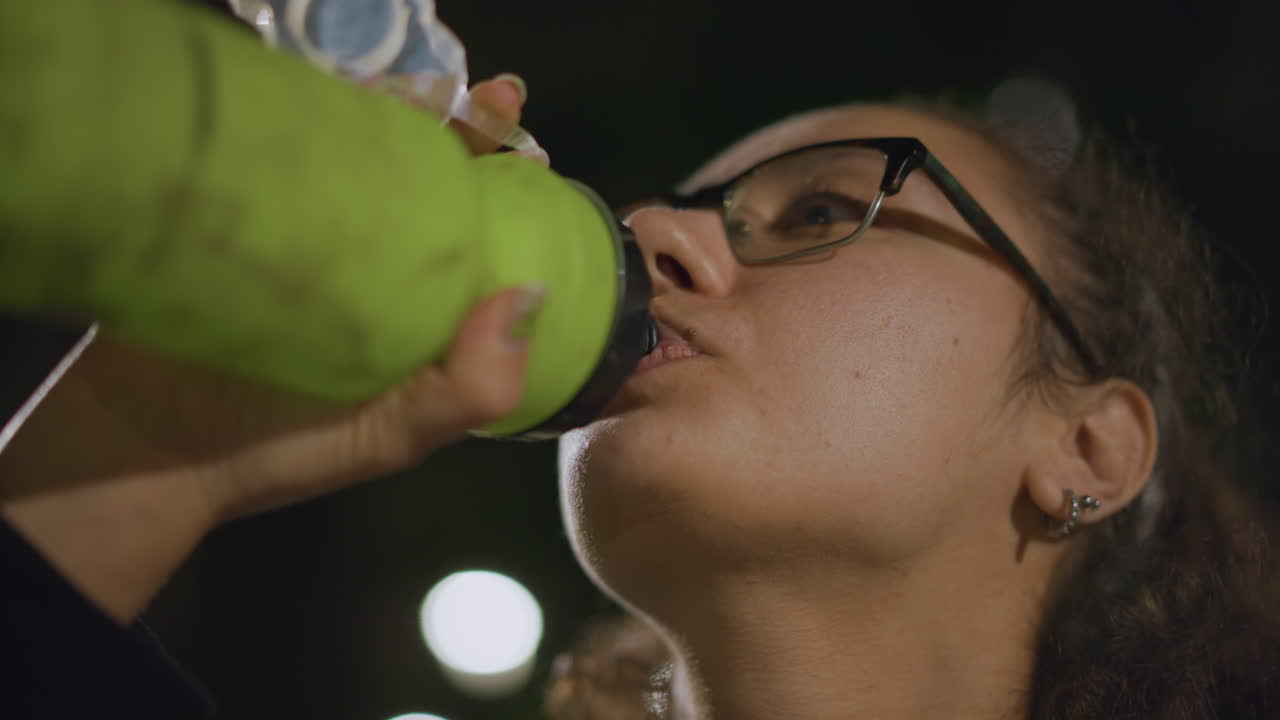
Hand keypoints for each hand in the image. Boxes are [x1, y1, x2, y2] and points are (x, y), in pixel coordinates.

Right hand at [0, 78, 539, 621]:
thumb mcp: (392, 435)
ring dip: (407, 128)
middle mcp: (384, 283)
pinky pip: (305, 170)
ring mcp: (323, 251)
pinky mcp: (262, 226)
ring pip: (376, 177)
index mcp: (427, 328)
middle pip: (437, 201)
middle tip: (496, 100)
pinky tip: (350, 104)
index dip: (513, 204)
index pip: (485, 253)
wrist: (143, 443)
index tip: (531, 155)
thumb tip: (532, 294)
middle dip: (469, 147)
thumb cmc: (279, 450)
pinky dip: (330, 136)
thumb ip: (471, 385)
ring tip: (438, 92)